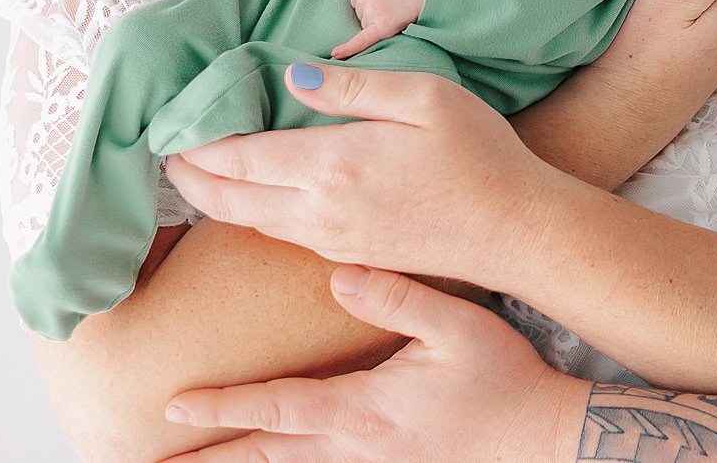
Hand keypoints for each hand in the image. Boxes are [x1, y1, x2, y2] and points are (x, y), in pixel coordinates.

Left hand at [158, 265, 586, 461]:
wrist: (543, 438)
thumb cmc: (505, 380)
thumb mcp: (459, 325)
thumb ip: (399, 296)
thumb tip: (341, 273)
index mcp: (363, 410)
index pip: (275, 409)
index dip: (223, 409)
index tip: (173, 407)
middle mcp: (354, 447)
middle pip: (264, 457)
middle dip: (207, 459)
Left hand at [164, 64, 565, 288]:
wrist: (515, 232)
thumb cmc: (480, 155)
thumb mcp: (425, 98)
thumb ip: (354, 86)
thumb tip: (289, 77)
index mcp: (333, 165)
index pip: (239, 155)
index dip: (195, 139)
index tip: (170, 117)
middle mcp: (320, 212)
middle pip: (227, 198)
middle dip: (187, 175)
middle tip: (164, 146)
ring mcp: (333, 241)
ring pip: (248, 222)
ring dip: (213, 195)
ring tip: (195, 166)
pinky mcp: (349, 256)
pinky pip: (279, 233)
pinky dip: (249, 210)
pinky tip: (253, 190)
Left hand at [331, 0, 426, 56]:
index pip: (356, 0)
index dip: (370, 2)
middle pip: (360, 14)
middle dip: (375, 12)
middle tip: (395, 3)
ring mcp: (373, 11)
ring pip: (366, 26)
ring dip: (378, 23)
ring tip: (398, 11)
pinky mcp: (383, 25)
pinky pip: (362, 40)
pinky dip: (348, 48)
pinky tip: (336, 54)